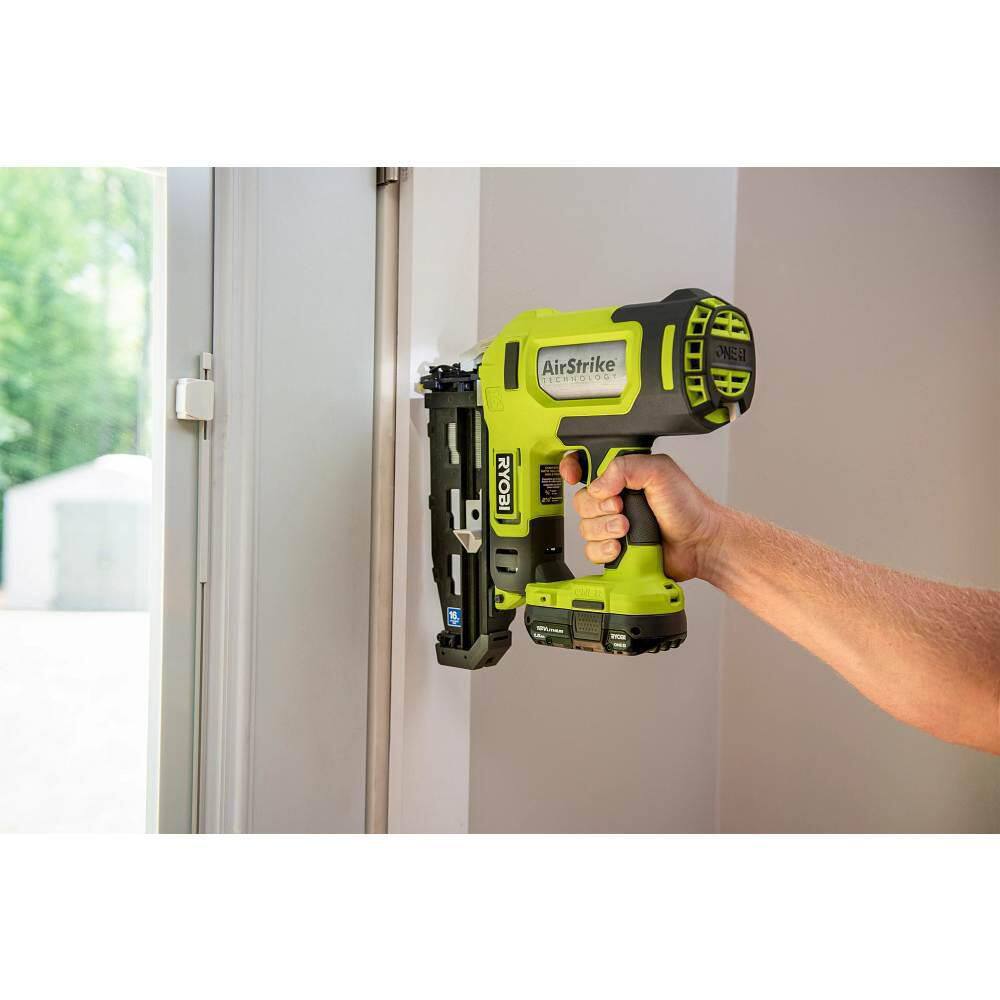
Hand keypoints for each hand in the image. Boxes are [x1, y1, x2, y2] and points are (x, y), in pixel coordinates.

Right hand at [558, 452, 721, 581]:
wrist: (700, 543)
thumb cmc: (688, 506)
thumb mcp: (660, 472)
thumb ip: (626, 467)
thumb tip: (599, 484)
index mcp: (622, 475)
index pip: (585, 466)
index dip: (573, 469)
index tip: (575, 477)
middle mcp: (615, 499)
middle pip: (582, 502)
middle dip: (599, 508)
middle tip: (621, 509)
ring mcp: (613, 525)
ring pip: (585, 528)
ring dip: (604, 530)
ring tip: (627, 529)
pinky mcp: (615, 549)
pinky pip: (591, 551)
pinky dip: (603, 550)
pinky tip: (620, 548)